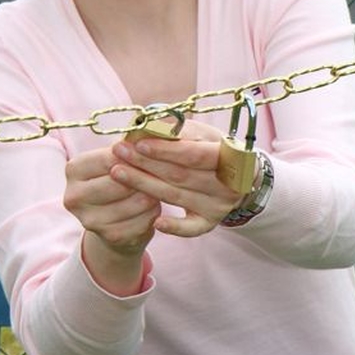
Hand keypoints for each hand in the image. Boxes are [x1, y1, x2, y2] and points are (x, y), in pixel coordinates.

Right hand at [64, 146, 161, 255]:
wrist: (114, 220)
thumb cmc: (118, 179)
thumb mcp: (118, 160)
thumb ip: (129, 147)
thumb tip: (152, 129)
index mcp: (73, 169)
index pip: (109, 158)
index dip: (135, 155)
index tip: (155, 151)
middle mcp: (73, 196)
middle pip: (118, 181)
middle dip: (143, 176)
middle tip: (163, 170)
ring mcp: (88, 219)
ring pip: (132, 203)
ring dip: (151, 195)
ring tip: (160, 188)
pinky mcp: (107, 237)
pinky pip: (139, 222)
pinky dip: (152, 214)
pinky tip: (155, 207)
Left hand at [110, 120, 241, 237]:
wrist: (236, 176)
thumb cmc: (209, 147)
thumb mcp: (200, 133)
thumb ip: (176, 129)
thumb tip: (145, 126)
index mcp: (229, 157)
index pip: (193, 154)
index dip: (165, 149)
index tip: (137, 143)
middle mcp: (227, 184)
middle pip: (180, 175)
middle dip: (146, 163)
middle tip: (119, 152)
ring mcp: (218, 206)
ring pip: (176, 196)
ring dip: (144, 185)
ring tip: (118, 172)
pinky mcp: (209, 222)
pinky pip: (190, 228)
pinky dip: (174, 226)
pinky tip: (155, 221)